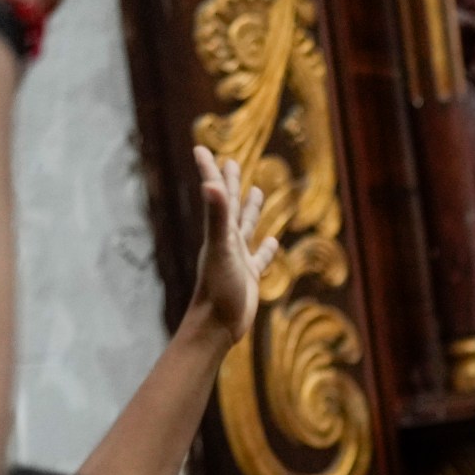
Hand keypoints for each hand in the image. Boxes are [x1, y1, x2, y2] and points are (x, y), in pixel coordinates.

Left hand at [188, 146, 278, 343]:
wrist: (217, 327)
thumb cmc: (217, 288)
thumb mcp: (221, 248)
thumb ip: (217, 216)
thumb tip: (210, 185)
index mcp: (219, 231)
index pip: (214, 194)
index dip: (209, 170)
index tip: (200, 148)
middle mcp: (226, 241)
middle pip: (228, 206)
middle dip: (229, 183)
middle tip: (231, 161)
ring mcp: (238, 258)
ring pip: (245, 227)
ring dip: (249, 210)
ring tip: (256, 191)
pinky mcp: (249, 277)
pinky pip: (260, 258)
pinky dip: (267, 249)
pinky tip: (273, 242)